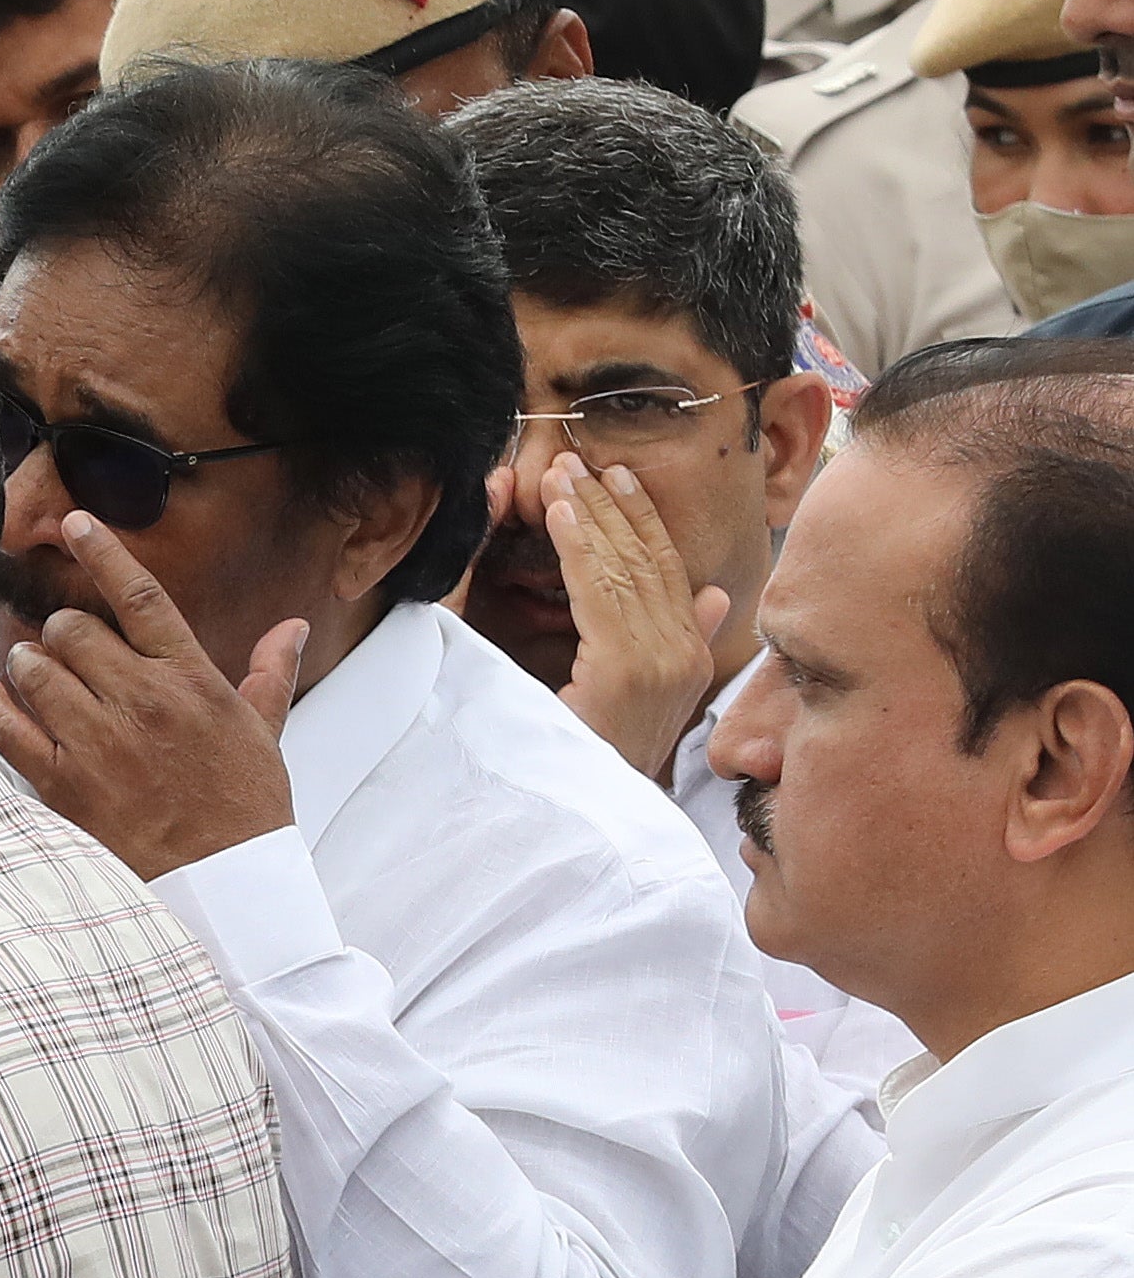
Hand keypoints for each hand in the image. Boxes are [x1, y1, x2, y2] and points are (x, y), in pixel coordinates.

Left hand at [0, 512, 304, 881]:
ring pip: (35, 668)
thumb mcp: (266, 732)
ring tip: (38, 672)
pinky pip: (5, 726)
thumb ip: (270, 672)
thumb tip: (292, 626)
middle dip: (65, 631)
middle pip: (74, 629)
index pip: (141, 597)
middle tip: (70, 647)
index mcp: (190, 680)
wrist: (225, 884)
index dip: (103, 552)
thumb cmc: (246, 806)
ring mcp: (96, 742)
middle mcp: (140, 701)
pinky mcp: (61, 782)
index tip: (75, 524)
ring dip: (29, 662)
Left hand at [539, 460, 728, 778]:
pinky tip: (559, 511)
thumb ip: (682, 638)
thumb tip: (718, 592)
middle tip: (576, 458)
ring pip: (623, 568)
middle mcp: (682, 658)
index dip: (641, 520)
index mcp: (689, 659)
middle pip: (648, 561)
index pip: (668, 571)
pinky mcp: (626, 671)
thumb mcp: (638, 692)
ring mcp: (660, 664)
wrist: (588, 819)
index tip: (615, 476)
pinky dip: (578, 544)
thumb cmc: (598, 757)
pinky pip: (599, 590)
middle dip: (611, 505)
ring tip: (562, 472)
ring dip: (590, 513)